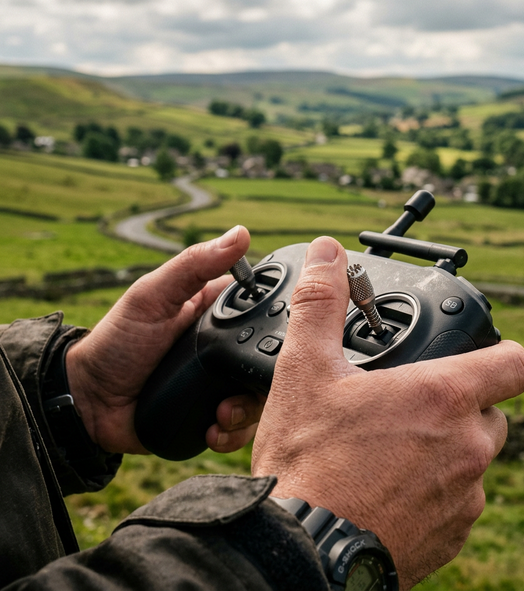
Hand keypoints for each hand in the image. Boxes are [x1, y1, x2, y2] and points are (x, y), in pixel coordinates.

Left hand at [66, 225, 264, 454]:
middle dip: (268, 375)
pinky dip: (233, 432)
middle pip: (271, 358)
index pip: (266, 307)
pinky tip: (213, 428)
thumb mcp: (153, 295)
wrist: (91, 403)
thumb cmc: (117, 341)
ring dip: (248, 408)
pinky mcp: (214, 415)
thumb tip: (241, 234)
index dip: (282, 317)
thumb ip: (194, 265)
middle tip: (251, 383)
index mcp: (218, 312)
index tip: (289, 331)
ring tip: (222, 412)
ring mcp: (222, 383)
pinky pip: (241, 426)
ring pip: (260, 395)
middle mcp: (226, 348)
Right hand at [252, 237, 523, 589]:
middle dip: (458, 405)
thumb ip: (321, 303)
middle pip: (490, 411)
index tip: (476, 355)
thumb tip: (325, 253)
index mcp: (442, 397)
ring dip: (444, 450)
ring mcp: (465, 497)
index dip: (501, 353)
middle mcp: (467, 447)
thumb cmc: (308, 462)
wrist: (302, 551)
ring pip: (473, 459)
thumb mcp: (306, 369)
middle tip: (408, 406)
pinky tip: (387, 490)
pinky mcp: (452, 537)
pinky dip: (434, 492)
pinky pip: (459, 503)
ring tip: (390, 450)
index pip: (516, 363)